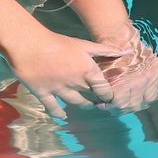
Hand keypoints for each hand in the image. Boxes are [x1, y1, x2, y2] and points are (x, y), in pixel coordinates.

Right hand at [7, 30, 126, 119]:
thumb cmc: (58, 42)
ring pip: (76, 103)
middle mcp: (76, 83)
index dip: (109, 95)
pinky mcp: (44, 94)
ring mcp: (59, 90)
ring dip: (83, 105)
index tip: (110, 97)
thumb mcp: (83, 44)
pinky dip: (59, 113)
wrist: (30, 44)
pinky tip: (63, 116)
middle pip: (91, 96)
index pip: (104, 89)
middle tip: (101, 102)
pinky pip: (54, 108)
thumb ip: (106, 50)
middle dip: (97, 100)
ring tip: (87, 105)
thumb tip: (128, 51)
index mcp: (88, 71)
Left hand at [96, 39, 157, 112]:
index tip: (111, 105)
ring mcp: (151, 78)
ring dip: (142, 100)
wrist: (121, 40)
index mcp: (122, 85)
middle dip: (127, 106)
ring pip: (149, 100)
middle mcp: (139, 83)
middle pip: (135, 105)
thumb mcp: (100, 76)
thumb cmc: (108, 58)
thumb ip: (103, 93)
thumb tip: (103, 106)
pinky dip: (157, 90)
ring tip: (135, 96)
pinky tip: (148, 88)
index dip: (114, 107)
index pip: (121, 106)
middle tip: (123, 102)